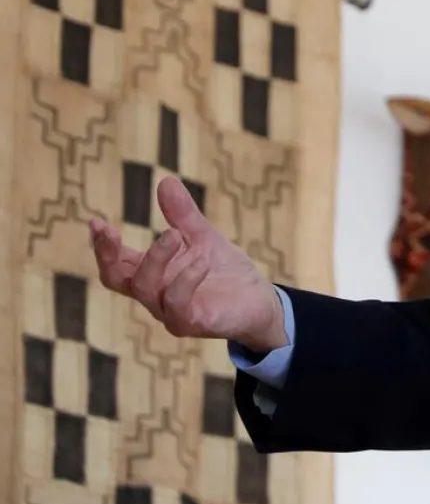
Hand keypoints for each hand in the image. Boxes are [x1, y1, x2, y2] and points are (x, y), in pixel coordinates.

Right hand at [91, 176, 285, 352]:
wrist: (260, 302)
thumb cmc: (225, 272)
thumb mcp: (203, 237)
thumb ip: (182, 215)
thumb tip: (166, 180)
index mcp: (152, 274)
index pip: (115, 263)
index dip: (102, 245)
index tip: (95, 222)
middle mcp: (155, 295)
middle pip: (116, 278)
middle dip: (108, 254)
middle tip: (110, 229)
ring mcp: (170, 312)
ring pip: (144, 288)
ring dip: (155, 257)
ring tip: (175, 234)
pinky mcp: (192, 323)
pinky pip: (177, 305)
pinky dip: (186, 280)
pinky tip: (201, 261)